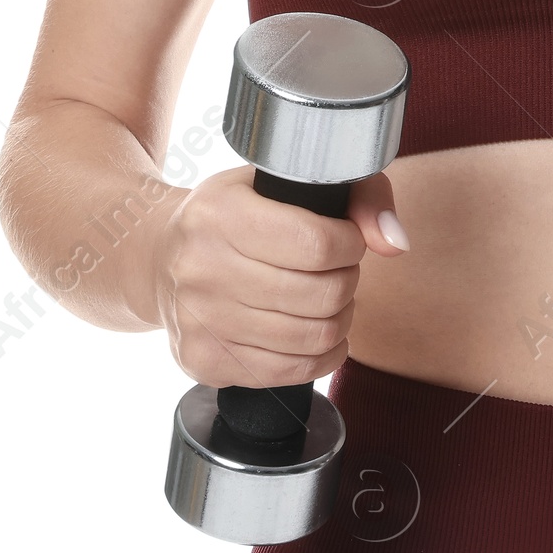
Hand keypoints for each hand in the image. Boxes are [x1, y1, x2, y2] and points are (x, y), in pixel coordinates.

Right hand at [153, 165, 408, 387]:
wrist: (157, 256)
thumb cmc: (236, 212)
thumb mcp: (285, 178)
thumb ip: (358, 194)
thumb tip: (395, 243)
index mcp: (221, 214)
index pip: (318, 243)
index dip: (351, 243)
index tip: (345, 237)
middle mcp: (202, 269)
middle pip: (322, 294)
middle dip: (348, 280)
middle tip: (338, 268)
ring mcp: (199, 321)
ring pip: (312, 337)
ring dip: (339, 318)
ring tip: (329, 298)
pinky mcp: (203, 362)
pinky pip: (290, 373)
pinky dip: (321, 355)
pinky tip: (316, 331)